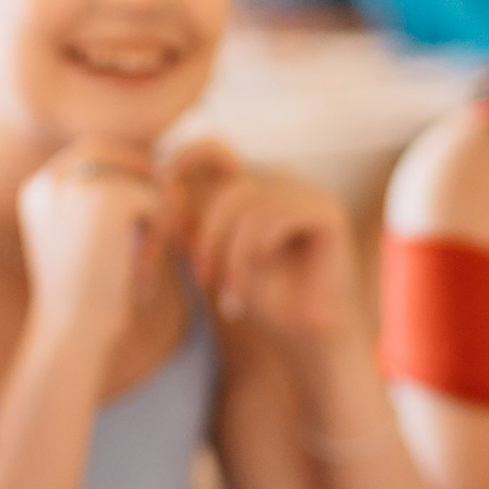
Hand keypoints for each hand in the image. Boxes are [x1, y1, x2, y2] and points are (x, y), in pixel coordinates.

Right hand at [17, 141, 162, 351]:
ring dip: (154, 218)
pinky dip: (161, 235)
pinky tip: (141, 268)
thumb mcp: (83, 245)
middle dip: (141, 177)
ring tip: (141, 263)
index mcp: (35, 190)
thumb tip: (161, 176)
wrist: (72, 331)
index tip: (143, 206)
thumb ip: (101, 206)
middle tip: (166, 215)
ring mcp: (78, 186)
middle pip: (111, 152)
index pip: (87, 154)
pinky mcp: (109, 198)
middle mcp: (50, 180)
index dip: (121, 171)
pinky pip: (156, 200)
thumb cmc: (84, 302)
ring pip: (138, 179)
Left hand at [161, 139, 359, 343]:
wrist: (305, 337)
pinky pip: (276, 215)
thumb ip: (190, 226)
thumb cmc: (262, 301)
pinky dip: (258, 249)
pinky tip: (262, 273)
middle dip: (209, 237)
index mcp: (253, 190)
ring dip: (233, 257)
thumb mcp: (212, 260)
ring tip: (232, 297)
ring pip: (251, 206)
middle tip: (203, 280)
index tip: (162, 178)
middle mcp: (281, 184)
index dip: (188, 154)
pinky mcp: (327, 210)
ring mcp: (307, 194)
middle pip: (230, 189)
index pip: (217, 151)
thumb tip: (165, 186)